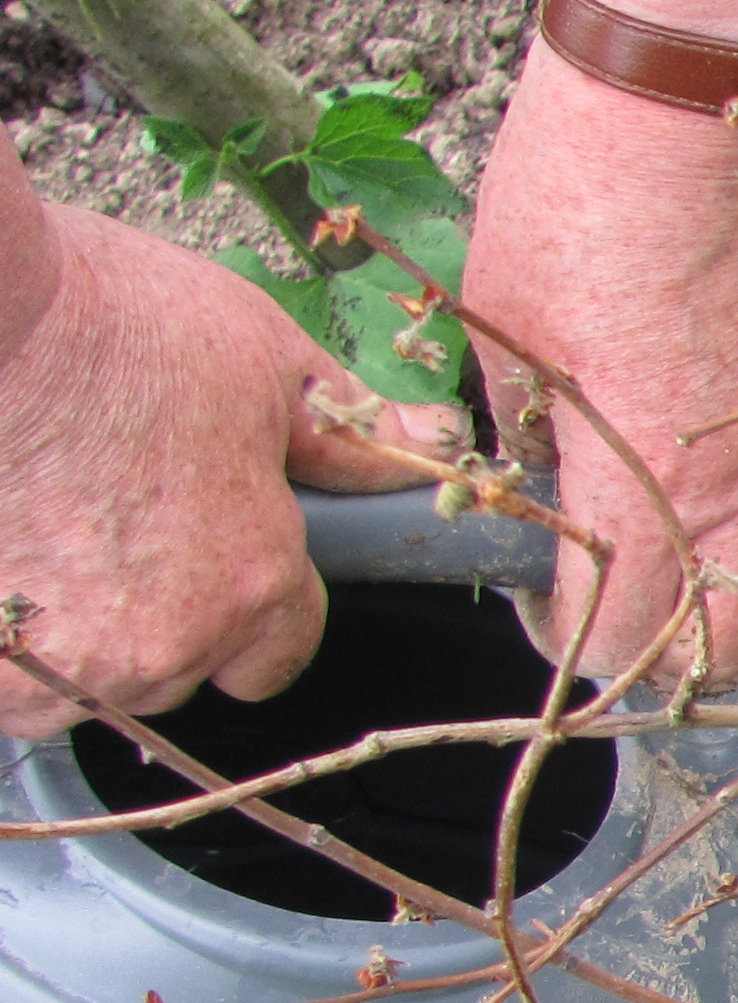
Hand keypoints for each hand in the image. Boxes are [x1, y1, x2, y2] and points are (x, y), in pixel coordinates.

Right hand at [0, 203, 463, 740]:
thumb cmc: (110, 320)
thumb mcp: (261, 358)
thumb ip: (347, 432)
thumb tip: (430, 444)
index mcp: (251, 581)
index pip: (282, 648)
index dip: (254, 599)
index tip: (217, 551)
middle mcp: (164, 643)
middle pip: (184, 665)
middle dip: (163, 605)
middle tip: (117, 509)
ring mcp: (66, 663)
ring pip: (95, 679)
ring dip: (79, 625)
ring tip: (53, 525)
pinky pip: (20, 683)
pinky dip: (13, 634)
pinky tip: (12, 558)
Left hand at [464, 52, 737, 685]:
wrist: (695, 99)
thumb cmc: (580, 193)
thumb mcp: (498, 323)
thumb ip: (513, 434)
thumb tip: (517, 491)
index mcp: (639, 473)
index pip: (618, 628)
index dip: (571, 644)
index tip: (540, 616)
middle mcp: (733, 486)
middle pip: (717, 644)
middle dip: (664, 668)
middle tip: (616, 640)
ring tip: (708, 645)